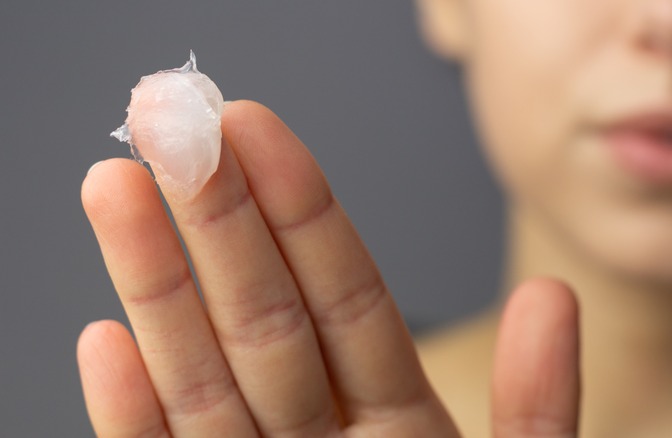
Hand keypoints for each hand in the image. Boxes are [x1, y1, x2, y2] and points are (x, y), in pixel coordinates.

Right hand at [77, 100, 579, 436]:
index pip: (345, 297)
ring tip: (117, 191)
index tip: (256, 127)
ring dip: (155, 290)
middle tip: (169, 125)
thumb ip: (540, 412)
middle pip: (263, 320)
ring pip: (204, 382)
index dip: (300, 210)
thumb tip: (553, 296)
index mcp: (399, 427)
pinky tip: (102, 340)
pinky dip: (131, 418)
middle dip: (215, 223)